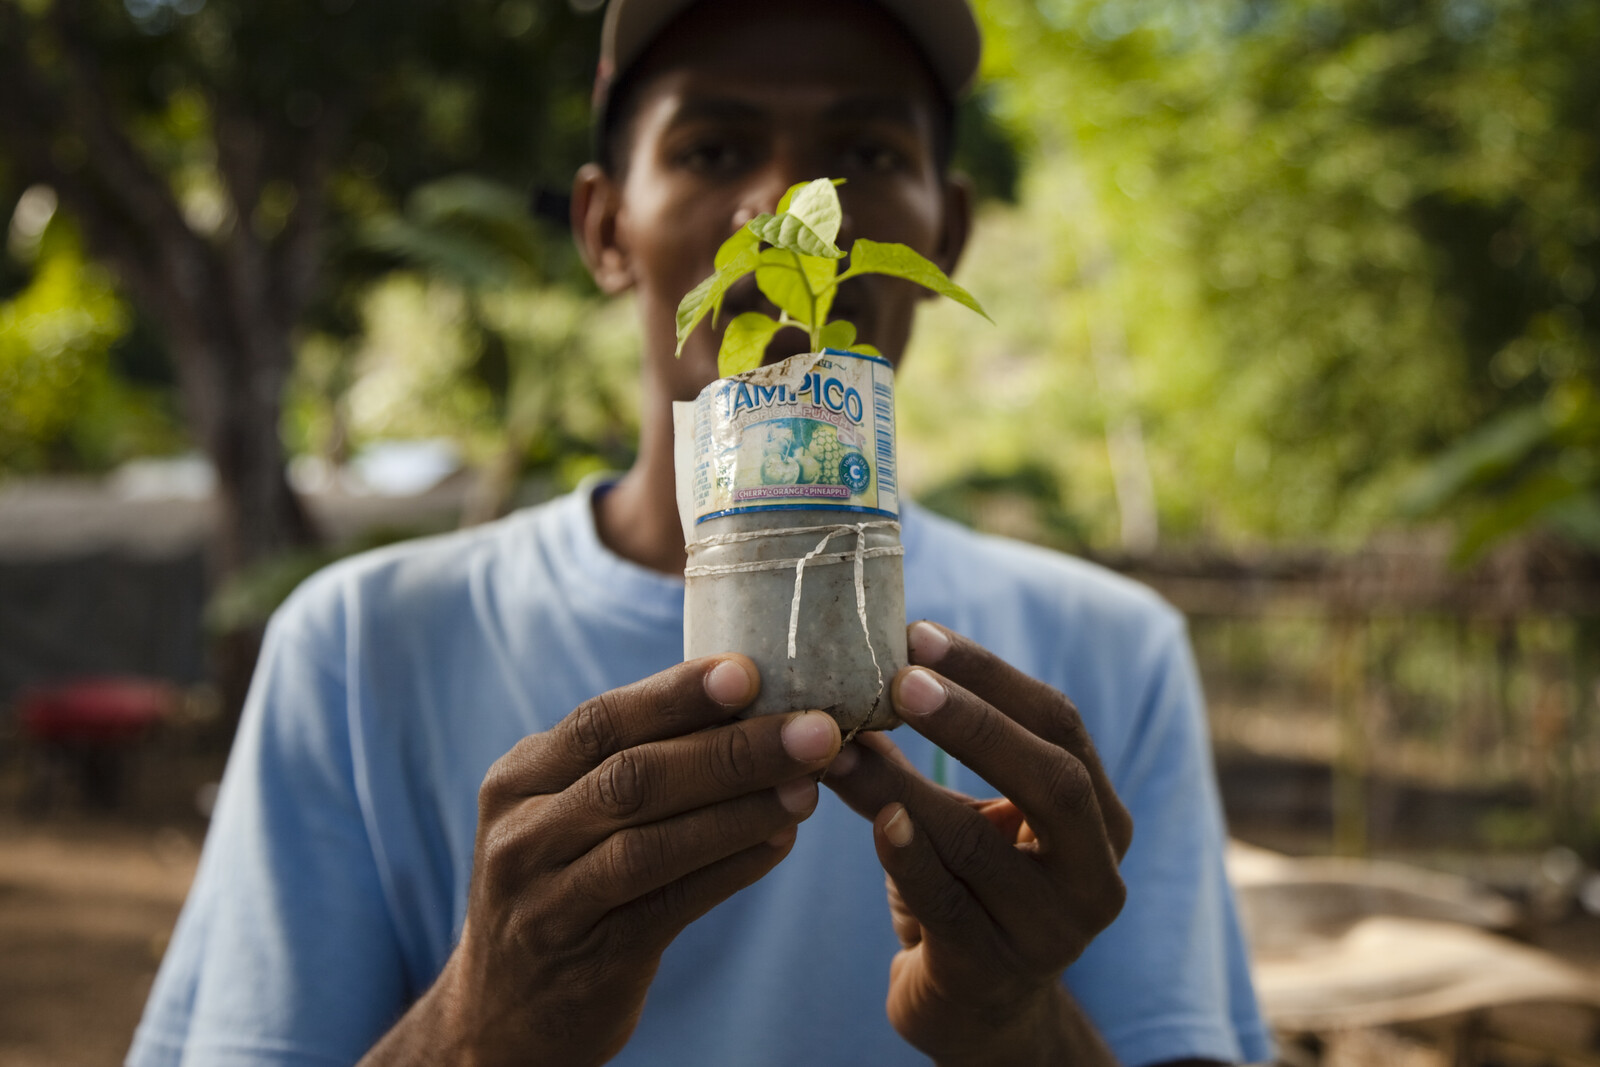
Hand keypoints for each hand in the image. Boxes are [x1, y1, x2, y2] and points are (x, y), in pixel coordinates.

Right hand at [367, 656, 840, 1066]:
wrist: (505, 1011)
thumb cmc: (563, 884)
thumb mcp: (567, 813)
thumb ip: (632, 763)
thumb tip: (750, 704)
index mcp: (521, 778)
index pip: (602, 720)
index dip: (677, 693)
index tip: (750, 671)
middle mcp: (523, 832)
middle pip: (633, 776)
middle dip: (732, 750)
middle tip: (813, 731)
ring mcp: (547, 899)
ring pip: (651, 843)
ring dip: (740, 810)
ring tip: (807, 788)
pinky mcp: (587, 957)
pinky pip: (668, 905)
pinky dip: (730, 870)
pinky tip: (779, 845)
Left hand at [823, 622, 1132, 1065]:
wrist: (975, 1008)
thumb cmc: (970, 889)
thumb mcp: (971, 818)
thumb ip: (932, 754)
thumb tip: (860, 660)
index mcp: (1103, 819)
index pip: (1060, 725)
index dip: (991, 676)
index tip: (918, 635)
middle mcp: (1094, 876)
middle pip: (1052, 779)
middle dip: (973, 723)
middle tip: (899, 679)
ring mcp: (1049, 931)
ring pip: (978, 842)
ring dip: (900, 785)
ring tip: (839, 742)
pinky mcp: (992, 973)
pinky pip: (945, 903)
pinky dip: (905, 854)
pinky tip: (874, 816)